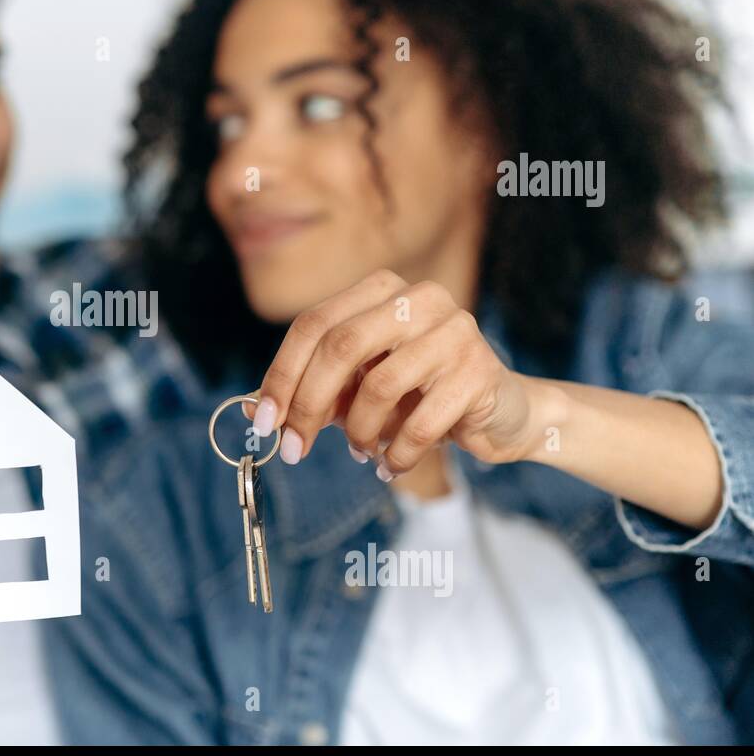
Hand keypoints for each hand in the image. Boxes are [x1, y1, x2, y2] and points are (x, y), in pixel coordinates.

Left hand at [248, 269, 552, 479]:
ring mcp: (454, 330)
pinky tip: (391, 466)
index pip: (314, 325)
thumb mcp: (357, 389)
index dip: (281, 375)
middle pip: (340, 346)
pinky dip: (397, 453)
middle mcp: (419, 298)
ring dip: (359, 431)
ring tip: (362, 451)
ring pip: (378, 385)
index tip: (264, 422)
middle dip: (308, 405)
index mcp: (381, 290)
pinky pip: (420, 421)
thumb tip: (251, 408)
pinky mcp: (479, 370)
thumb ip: (309, 390)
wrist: (505, 413)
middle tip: (294, 449)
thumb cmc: (419, 396)